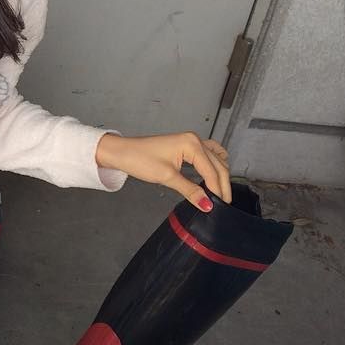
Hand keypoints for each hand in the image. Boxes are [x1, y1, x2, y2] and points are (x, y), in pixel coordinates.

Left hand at [96, 132, 231, 212]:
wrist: (122, 152)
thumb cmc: (139, 159)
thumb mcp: (167, 177)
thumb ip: (190, 190)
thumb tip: (207, 204)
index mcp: (191, 144)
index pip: (212, 171)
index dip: (218, 189)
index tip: (221, 205)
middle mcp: (194, 139)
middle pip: (217, 164)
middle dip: (221, 184)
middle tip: (223, 202)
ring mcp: (190, 141)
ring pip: (215, 159)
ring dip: (219, 174)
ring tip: (220, 192)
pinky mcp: (185, 145)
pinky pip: (207, 154)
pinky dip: (213, 164)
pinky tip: (214, 174)